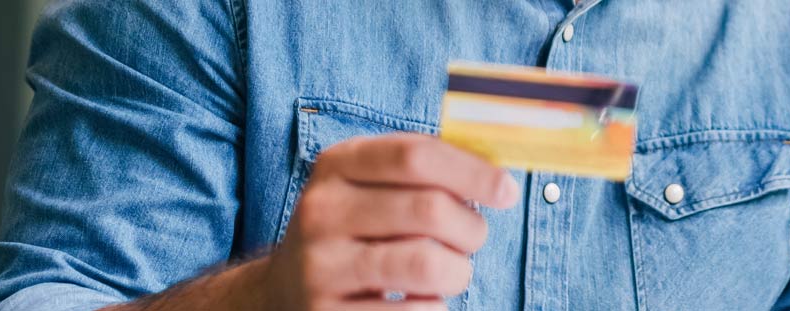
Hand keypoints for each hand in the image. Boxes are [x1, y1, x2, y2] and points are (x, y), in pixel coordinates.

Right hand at [256, 133, 518, 309]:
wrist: (282, 293)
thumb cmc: (354, 233)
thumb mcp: (369, 189)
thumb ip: (424, 175)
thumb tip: (498, 184)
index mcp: (336, 165)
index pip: (415, 155)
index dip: (472, 172)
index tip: (507, 192)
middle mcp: (321, 211)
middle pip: (430, 210)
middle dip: (471, 229)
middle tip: (471, 241)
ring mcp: (319, 267)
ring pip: (427, 264)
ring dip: (459, 272)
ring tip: (452, 274)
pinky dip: (436, 307)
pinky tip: (421, 301)